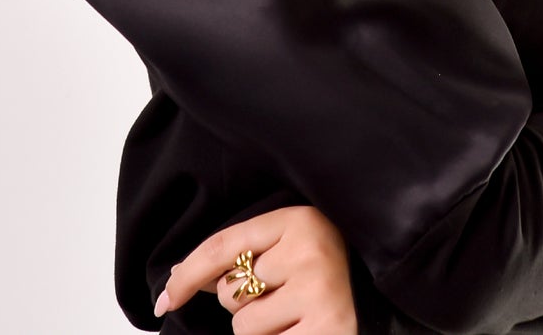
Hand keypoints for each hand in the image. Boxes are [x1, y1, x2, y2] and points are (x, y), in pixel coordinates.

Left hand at [153, 204, 357, 333]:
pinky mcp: (326, 329)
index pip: (223, 246)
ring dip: (260, 328)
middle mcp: (309, 251)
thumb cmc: (320, 269)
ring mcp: (319, 291)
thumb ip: (238, 255)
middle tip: (282, 292)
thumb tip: (178, 279)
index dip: (187, 274)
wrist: (379, 295)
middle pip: (229, 290)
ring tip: (294, 313)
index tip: (163, 299)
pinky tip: (303, 329)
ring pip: (244, 326)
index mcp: (297, 220)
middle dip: (243, 301)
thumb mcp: (285, 247)